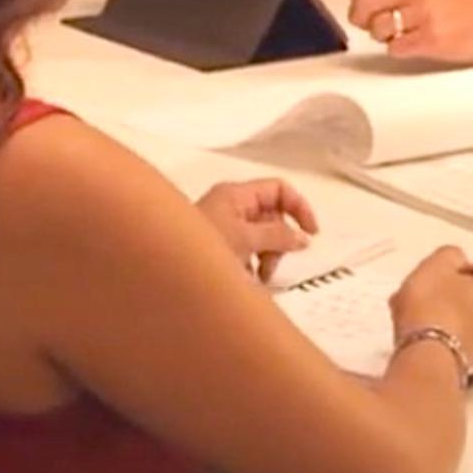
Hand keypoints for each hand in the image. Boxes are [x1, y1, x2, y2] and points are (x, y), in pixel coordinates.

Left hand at [193, 178, 317, 278]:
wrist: (161, 274)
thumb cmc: (200, 248)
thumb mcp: (245, 240)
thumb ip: (278, 237)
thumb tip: (303, 238)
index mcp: (236, 195)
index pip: (279, 190)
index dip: (299, 207)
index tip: (311, 234)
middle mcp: (229, 207)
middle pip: (271, 217)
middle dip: (278, 243)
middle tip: (271, 266)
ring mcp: (222, 228)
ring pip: (260, 238)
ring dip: (265, 259)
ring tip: (256, 279)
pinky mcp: (216, 248)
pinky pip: (245, 252)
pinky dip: (250, 266)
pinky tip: (244, 282)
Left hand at [349, 0, 472, 62]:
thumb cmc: (464, 1)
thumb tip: (367, 2)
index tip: (365, 6)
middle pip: (364, 5)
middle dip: (361, 19)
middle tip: (371, 26)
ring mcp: (421, 15)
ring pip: (377, 29)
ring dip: (383, 36)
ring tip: (399, 35)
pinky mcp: (430, 40)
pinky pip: (395, 48)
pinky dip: (399, 50)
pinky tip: (413, 45)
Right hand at [385, 245, 472, 370]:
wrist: (423, 353)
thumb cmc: (436, 309)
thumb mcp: (443, 261)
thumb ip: (452, 256)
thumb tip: (453, 260)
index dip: (459, 271)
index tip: (442, 269)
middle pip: (465, 302)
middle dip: (442, 294)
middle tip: (423, 288)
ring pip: (447, 321)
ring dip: (428, 314)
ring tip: (408, 309)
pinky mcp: (451, 365)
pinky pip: (435, 340)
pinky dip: (422, 333)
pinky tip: (408, 329)